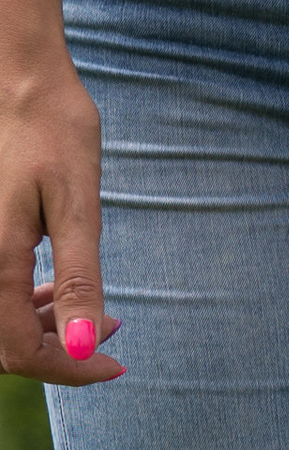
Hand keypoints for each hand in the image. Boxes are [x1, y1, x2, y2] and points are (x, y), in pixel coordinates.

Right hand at [0, 30, 120, 382]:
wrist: (18, 78)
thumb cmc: (52, 131)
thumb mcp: (78, 208)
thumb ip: (78, 281)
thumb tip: (88, 346)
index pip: (21, 353)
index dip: (70, 371)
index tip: (116, 363)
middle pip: (2, 349)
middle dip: (55, 355)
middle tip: (109, 335)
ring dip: (38, 331)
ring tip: (93, 317)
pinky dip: (19, 304)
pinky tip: (52, 291)